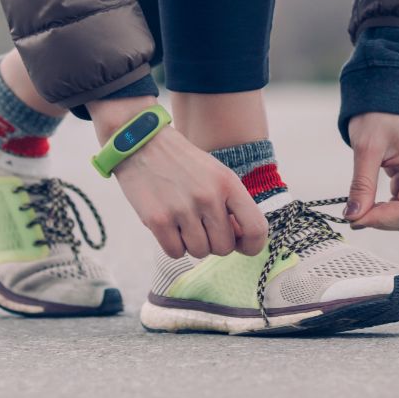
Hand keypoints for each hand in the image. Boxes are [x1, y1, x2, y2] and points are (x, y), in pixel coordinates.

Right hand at [88, 96, 267, 258]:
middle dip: (215, 243)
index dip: (252, 245)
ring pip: (200, 252)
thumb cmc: (183, 163)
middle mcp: (209, 197)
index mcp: (228, 183)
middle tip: (203, 227)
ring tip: (184, 222)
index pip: (256, 228)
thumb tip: (240, 239)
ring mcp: (183, 210)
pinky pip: (175, 253)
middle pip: (224, 247)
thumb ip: (232, 204)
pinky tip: (169, 226)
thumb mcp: (217, 174)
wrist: (142, 144)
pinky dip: (173, 246)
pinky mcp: (158, 220)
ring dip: (192, 244)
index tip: (242, 245)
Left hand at [344, 111, 398, 231]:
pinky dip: (385, 208)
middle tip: (352, 215)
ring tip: (359, 207)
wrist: (388, 93)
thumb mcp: (366, 147)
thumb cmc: (378, 114)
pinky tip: (369, 201)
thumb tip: (353, 216)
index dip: (381, 220)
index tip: (353, 218)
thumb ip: (362, 184)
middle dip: (381, 220)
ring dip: (383, 216)